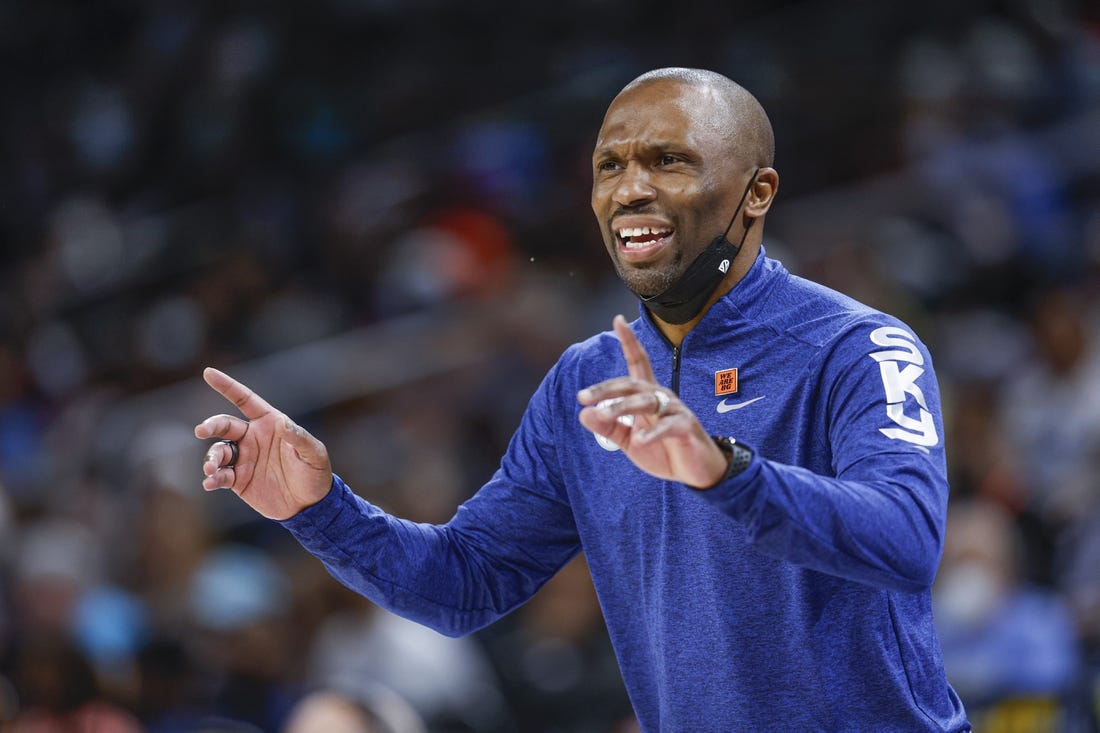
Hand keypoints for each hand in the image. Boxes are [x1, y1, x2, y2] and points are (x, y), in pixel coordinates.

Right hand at [194, 367, 332, 519]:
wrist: (310, 504)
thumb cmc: (315, 473)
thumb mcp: (314, 454)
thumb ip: (299, 438)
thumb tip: (283, 424)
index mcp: (269, 423)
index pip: (245, 400)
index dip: (227, 386)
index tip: (208, 373)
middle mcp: (252, 437)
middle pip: (224, 425)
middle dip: (211, 425)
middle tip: (201, 431)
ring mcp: (244, 459)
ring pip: (218, 451)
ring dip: (211, 457)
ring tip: (212, 468)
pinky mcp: (238, 480)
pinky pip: (220, 475)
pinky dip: (213, 478)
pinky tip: (211, 482)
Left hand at [577, 315, 729, 488]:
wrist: (694, 472)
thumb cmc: (662, 450)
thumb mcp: (629, 440)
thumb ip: (608, 427)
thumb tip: (583, 414)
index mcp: (647, 395)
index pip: (638, 363)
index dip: (629, 342)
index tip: (618, 320)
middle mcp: (661, 396)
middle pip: (632, 384)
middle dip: (606, 389)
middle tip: (583, 397)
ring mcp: (675, 410)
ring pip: (646, 402)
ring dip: (622, 408)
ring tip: (602, 415)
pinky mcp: (687, 427)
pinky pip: (668, 426)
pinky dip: (653, 433)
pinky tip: (640, 440)